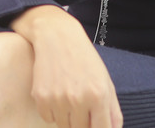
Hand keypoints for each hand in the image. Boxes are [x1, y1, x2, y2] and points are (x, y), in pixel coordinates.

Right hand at [12, 6, 123, 127]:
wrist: (57, 36)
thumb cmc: (84, 59)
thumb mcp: (105, 81)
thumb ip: (113, 111)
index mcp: (99, 95)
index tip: (94, 124)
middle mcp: (79, 99)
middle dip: (83, 122)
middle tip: (81, 105)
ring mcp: (58, 99)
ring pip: (64, 126)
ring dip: (67, 117)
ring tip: (69, 96)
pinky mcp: (41, 97)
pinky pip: (48, 118)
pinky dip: (52, 111)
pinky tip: (56, 93)